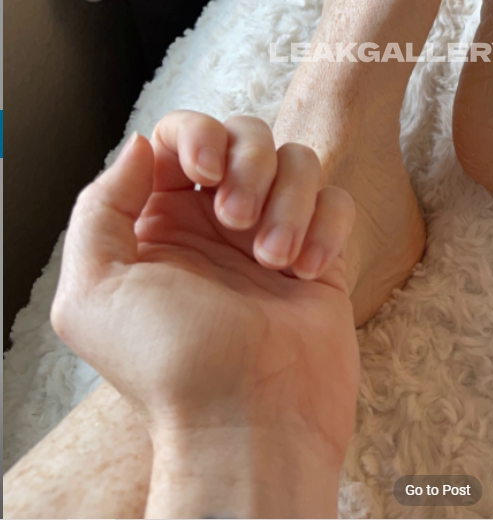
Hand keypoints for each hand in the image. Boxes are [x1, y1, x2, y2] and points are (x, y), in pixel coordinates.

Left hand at [51, 111, 359, 470]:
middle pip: (247, 133)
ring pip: (298, 159)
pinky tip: (307, 270)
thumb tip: (141, 147)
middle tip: (238, 223)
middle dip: (249, 165)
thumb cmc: (171, 365)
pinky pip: (336, 200)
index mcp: (162, 220)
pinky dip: (326, 226)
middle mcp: (218, 220)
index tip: (205, 174)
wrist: (251, 420)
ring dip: (290, 201)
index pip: (182, 134)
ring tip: (274, 261)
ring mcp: (274, 232)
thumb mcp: (95, 293)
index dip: (198, 136)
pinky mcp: (321, 251)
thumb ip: (100, 207)